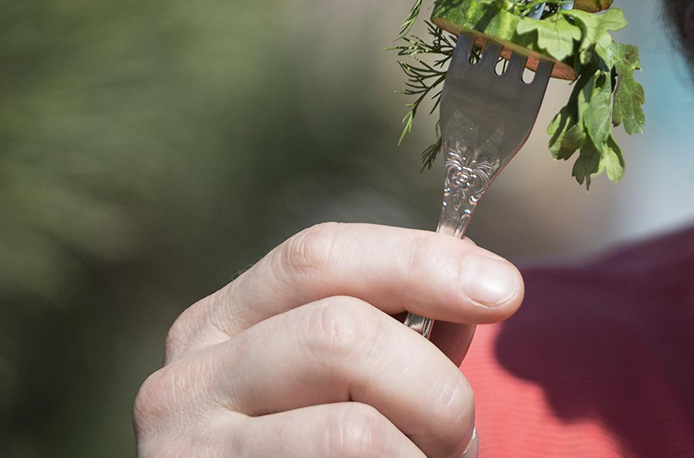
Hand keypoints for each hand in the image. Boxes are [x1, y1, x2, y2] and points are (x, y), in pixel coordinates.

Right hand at [133, 222, 523, 457]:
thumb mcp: (348, 387)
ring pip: (354, 429)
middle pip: (340, 333)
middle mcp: (189, 374)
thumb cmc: (312, 456)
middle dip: (433, 384)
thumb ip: (406, 337)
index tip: (505, 290)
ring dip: (423, 449)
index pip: (321, 255)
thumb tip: (482, 286)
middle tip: (462, 432)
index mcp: (225, 320)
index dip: (420, 260)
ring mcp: (187, 447)